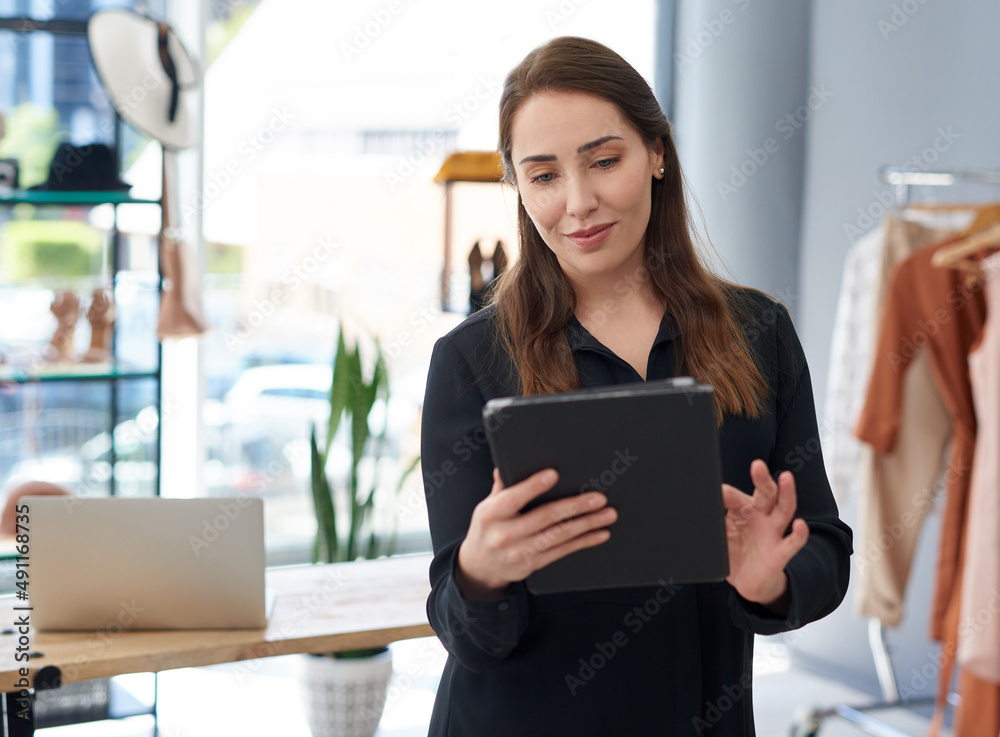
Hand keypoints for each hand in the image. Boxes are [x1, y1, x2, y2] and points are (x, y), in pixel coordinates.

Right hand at [456, 468, 616, 600]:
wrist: (479, 567)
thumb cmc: (487, 529)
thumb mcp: (487, 506)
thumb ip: (502, 487)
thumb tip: (506, 466)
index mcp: (491, 514)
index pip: (512, 499)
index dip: (533, 486)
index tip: (553, 474)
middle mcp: (505, 534)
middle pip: (544, 518)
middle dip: (574, 507)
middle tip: (598, 498)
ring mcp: (520, 552)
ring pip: (558, 536)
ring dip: (586, 525)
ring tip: (606, 514)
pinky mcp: (533, 564)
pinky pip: (562, 552)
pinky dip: (583, 542)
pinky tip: (599, 534)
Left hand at [721, 459, 808, 612]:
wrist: (748, 581)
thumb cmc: (735, 552)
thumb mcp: (720, 535)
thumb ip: (712, 522)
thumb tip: (694, 510)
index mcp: (744, 509)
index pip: (735, 496)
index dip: (725, 493)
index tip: (713, 490)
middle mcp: (761, 516)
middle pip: (765, 493)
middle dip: (762, 479)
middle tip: (757, 465)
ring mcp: (773, 532)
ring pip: (784, 509)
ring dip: (786, 493)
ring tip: (785, 478)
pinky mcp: (781, 552)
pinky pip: (793, 542)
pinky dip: (799, 533)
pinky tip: (800, 524)